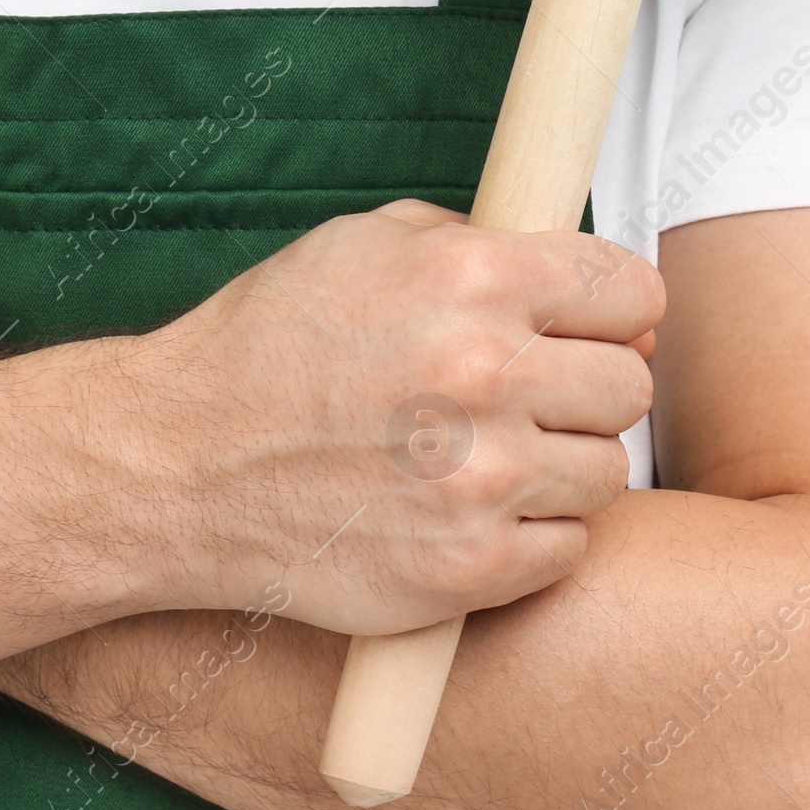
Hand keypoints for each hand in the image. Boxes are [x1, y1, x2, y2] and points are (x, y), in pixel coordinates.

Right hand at [110, 201, 660, 633]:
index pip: (634, 293)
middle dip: (589, 390)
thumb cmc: (271, 348)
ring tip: (489, 457)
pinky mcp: (468, 565)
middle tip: (530, 400)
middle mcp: (487, 372)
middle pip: (630, 387)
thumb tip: (598, 295)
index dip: (619, 313)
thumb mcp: (369, 244)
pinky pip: (570, 547)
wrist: (175, 468)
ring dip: (563, 466)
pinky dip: (533, 534)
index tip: (596, 332)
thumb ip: (489, 244)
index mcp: (475, 277)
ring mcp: (481, 476)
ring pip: (609, 471)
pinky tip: (471, 512)